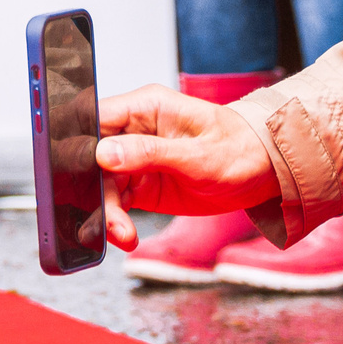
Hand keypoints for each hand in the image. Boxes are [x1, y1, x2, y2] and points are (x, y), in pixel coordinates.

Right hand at [93, 84, 278, 251]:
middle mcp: (133, 132)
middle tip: (102, 216)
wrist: (265, 174)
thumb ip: (149, 152)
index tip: (77, 175)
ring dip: (106, 213)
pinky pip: (115, 203)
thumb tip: (104, 153)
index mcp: (145, 108)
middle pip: (91, 159)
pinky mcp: (140, 185)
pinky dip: (115, 222)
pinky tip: (126, 236)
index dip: (78, 145)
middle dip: (93, 191)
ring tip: (121, 233)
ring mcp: (135, 159)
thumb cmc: (241, 151)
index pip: (95, 119)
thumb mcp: (198, 155)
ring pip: (100, 186)